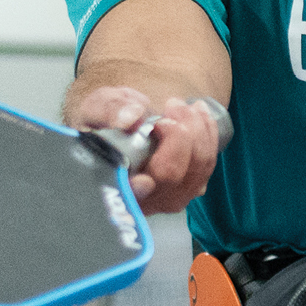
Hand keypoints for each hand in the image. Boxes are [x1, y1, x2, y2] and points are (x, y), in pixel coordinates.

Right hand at [70, 84, 222, 214]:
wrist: (124, 123)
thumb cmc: (104, 120)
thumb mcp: (96, 107)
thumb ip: (108, 110)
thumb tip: (130, 119)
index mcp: (111, 186)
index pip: (131, 195)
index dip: (143, 181)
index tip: (150, 156)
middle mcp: (140, 201)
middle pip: (171, 176)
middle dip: (179, 134)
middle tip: (172, 104)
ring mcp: (167, 199)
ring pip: (195, 171)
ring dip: (198, 131)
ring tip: (185, 105)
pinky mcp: (187, 189)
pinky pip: (206, 166)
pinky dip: (208, 136)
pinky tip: (200, 114)